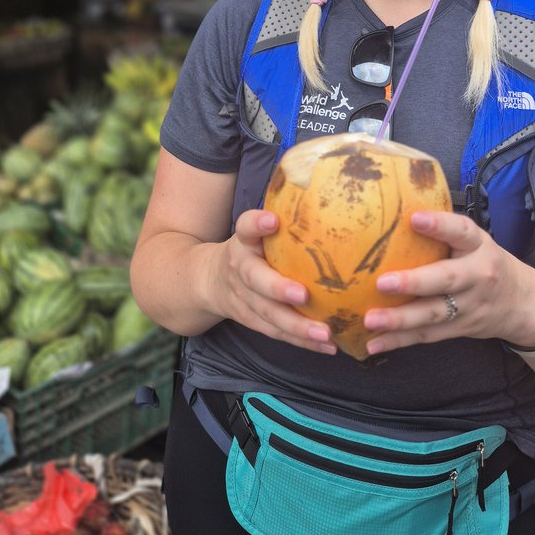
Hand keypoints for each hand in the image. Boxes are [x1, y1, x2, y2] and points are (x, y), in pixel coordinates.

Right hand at [210, 209, 336, 354]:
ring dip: (297, 326)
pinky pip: (277, 333)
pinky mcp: (252, 320)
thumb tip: (324, 188)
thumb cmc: (249, 248)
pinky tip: (328, 345)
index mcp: (243, 242)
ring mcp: (244, 299)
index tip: (272, 220)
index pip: (245, 227)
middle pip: (256, 280)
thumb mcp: (254, 230)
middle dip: (278, 289)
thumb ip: (280, 217)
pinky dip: (302, 341)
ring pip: (269, 315)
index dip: (257, 223)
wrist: (206, 280)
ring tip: (325, 333)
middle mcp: (241, 269)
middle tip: (303, 294)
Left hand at [361, 211, 534, 354]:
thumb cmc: (486, 262)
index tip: (414, 219)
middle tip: (382, 282)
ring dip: (399, 320)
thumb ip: (446, 232)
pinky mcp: (459, 330)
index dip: (440, 225)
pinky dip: (399, 341)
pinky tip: (374, 344)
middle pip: (446, 280)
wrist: (524, 304)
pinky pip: (427, 337)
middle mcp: (477, 276)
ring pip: (433, 314)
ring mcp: (469, 307)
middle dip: (413, 283)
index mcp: (479, 247)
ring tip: (370, 320)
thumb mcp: (476, 241)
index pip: (462, 232)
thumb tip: (397, 211)